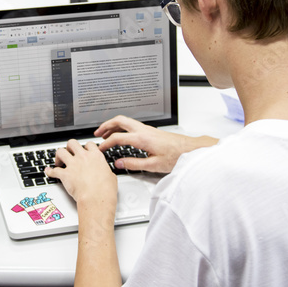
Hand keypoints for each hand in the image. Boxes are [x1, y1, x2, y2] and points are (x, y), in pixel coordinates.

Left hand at [46, 139, 116, 206]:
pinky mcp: (65, 174)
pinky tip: (48, 172)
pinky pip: (53, 170)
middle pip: (72, 143)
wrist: (96, 199)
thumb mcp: (111, 176)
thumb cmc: (105, 190)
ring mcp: (73, 165)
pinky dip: (49, 172)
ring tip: (59, 161)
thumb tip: (105, 172)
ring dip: (58, 156)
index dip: (85, 147)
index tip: (84, 151)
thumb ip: (105, 170)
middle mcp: (83, 157)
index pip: (89, 144)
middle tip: (69, 153)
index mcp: (96, 156)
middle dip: (69, 147)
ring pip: (60, 152)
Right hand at [95, 115, 211, 173]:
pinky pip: (132, 125)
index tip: (100, 149)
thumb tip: (120, 163)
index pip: (118, 138)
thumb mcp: (153, 165)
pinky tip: (121, 135)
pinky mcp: (151, 131)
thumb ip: (134, 164)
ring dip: (113, 125)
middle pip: (119, 121)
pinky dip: (122, 128)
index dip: (106, 143)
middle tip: (97, 133)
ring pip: (125, 121)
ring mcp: (147, 129)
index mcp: (142, 138)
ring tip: (106, 134)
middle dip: (106, 125)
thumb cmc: (176, 156)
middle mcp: (144, 130)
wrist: (190, 149)